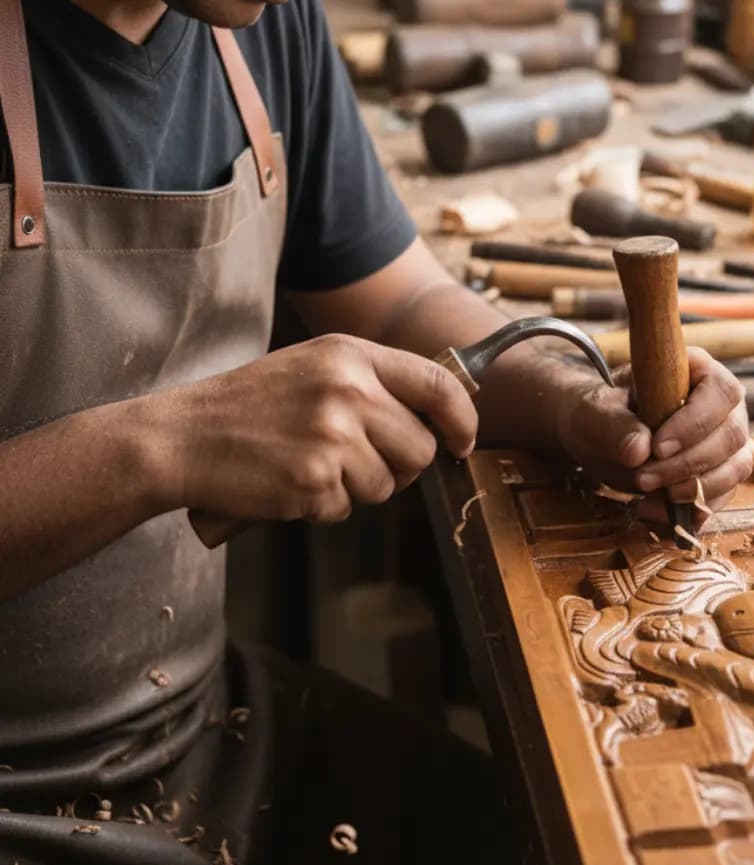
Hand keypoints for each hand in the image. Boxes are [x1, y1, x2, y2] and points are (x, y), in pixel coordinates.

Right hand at [159, 334, 476, 524]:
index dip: (461, 419)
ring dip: (356, 488)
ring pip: (387, 485)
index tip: (461, 442)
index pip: (438, 384)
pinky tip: (289, 484)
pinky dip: (322, 507)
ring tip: (310, 466)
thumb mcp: (313, 367)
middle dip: (400, 467)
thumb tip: (435, 417)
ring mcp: (332, 436)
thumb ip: (371, 382)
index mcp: (351, 355)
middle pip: (420, 447)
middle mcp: (348, 390)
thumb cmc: (248, 407)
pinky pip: (345, 509)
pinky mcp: (314, 481)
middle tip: (358, 464)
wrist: (181, 437)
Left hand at [556, 348, 752, 523]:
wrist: (596, 438)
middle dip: (688, 464)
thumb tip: (639, 448)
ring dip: (694, 490)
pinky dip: (688, 512)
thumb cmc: (600, 413)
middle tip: (643, 478)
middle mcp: (721, 407)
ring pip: (735, 469)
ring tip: (647, 495)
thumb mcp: (595, 412)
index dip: (696, 423)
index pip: (721, 392)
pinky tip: (649, 510)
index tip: (657, 447)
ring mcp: (724, 443)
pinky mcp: (717, 476)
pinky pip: (719, 498)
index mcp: (697, 372)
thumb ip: (614, 424)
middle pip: (732, 436)